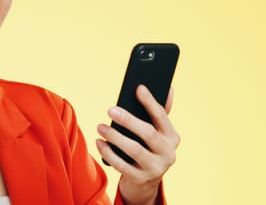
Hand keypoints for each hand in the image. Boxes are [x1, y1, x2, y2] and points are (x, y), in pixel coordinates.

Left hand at [96, 85, 179, 204]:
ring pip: (134, 150)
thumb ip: (159, 113)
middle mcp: (168, 153)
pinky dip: (108, 153)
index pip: (162, 117)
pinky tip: (99, 142)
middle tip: (110, 110)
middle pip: (148, 134)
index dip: (151, 102)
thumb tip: (169, 88)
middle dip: (128, 120)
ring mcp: (156, 168)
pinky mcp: (141, 179)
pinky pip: (122, 165)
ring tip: (100, 127)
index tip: (139, 88)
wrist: (145, 182)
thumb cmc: (147, 148)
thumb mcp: (156, 132)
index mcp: (172, 137)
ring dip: (115, 137)